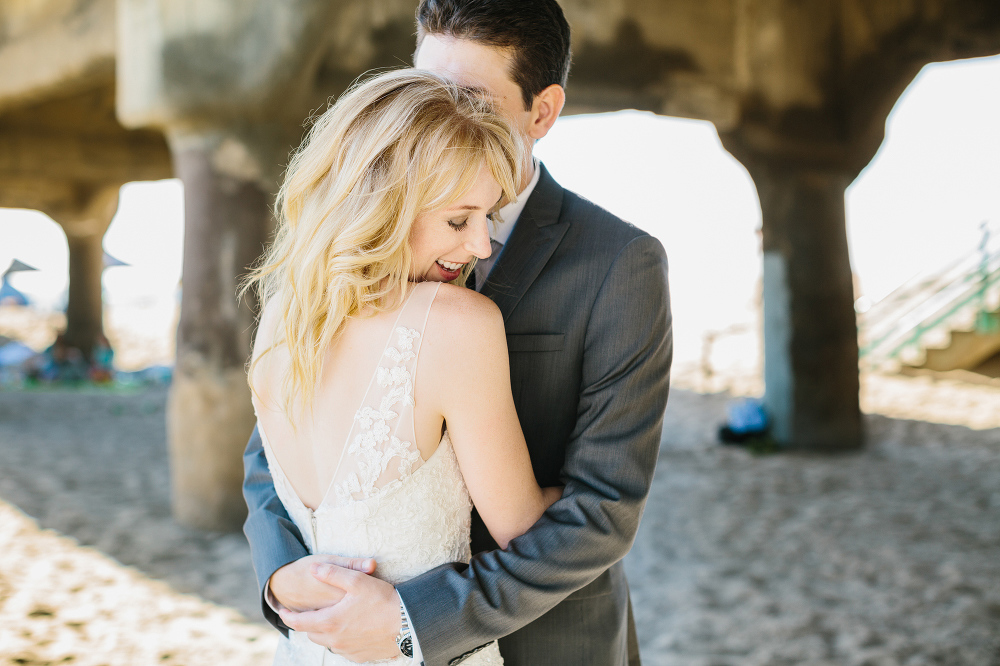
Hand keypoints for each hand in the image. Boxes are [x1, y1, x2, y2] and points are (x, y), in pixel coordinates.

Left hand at [278, 561, 400, 660]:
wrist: (408, 624)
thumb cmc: (383, 601)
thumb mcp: (356, 581)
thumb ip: (332, 573)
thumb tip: (313, 569)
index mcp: (329, 622)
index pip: (299, 623)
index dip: (287, 616)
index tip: (281, 611)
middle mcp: (335, 641)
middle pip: (312, 634)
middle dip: (307, 623)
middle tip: (309, 612)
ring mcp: (348, 651)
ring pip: (327, 643)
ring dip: (325, 632)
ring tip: (331, 619)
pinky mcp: (360, 657)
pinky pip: (343, 649)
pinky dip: (341, 640)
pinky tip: (350, 629)